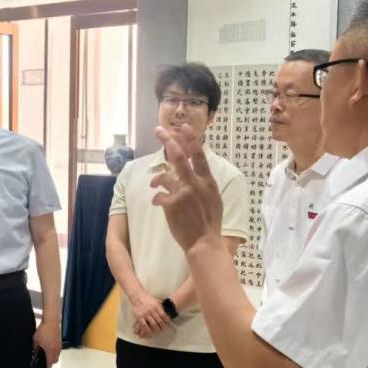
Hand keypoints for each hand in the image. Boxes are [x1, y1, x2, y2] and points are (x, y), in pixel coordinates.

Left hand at [34, 319, 61, 367]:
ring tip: (47, 356)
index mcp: (50, 350)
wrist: (51, 321)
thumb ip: (35, 348)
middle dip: (51, 363)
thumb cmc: (43, 330)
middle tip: (46, 363)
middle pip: (55, 360)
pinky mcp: (60, 341)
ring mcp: (59, 345)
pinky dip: (55, 352)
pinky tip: (50, 348)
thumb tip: (34, 352)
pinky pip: (58, 350)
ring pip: (57, 355)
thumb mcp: (35, 340)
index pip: (49, 363)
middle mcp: (56, 349)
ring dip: (53, 357)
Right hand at [129, 292, 168, 337]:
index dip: (167, 321)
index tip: (169, 325)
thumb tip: (167, 314)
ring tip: (158, 331)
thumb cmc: (148, 299)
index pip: (163, 315)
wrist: (137, 296)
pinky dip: (148, 329)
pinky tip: (150, 332)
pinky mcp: (139, 317)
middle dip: (163, 326)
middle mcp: (151, 310)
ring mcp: (145, 314)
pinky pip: (144, 325)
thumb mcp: (156, 301)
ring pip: (153, 324)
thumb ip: (160, 308)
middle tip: (165, 330)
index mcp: (156, 306)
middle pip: (159, 321)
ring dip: (156, 329)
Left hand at [150, 125, 223, 252]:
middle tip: (159, 130)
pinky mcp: (171, 204)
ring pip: (164, 177)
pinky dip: (157, 198)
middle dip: (167, 140)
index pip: (199, 155)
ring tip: (154, 183)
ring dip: (157, 179)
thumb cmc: (210, 222)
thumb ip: (204, 183)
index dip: (191, 139)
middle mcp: (195, 183)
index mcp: (208, 181)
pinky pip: (158, 195)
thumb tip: (194, 171)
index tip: (184, 126)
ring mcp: (183, 193)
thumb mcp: (214, 198)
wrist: (204, 242)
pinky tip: (157, 203)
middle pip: (178, 157)